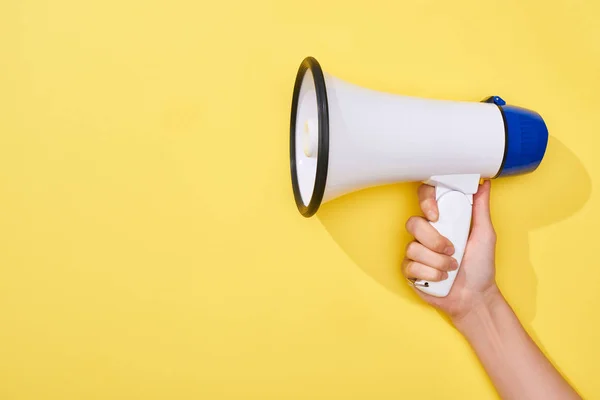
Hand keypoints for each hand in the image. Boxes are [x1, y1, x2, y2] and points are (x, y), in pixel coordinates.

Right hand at [401, 180, 498, 321]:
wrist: (474, 296)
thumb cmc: (480, 266)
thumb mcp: (485, 234)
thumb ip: (481, 208)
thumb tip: (485, 185)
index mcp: (441, 221)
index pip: (424, 199)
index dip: (425, 201)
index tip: (436, 215)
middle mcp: (425, 234)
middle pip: (413, 223)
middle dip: (434, 240)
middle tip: (451, 250)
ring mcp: (415, 252)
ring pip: (413, 248)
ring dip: (438, 262)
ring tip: (451, 268)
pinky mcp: (409, 270)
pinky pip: (411, 266)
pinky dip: (431, 274)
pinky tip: (441, 278)